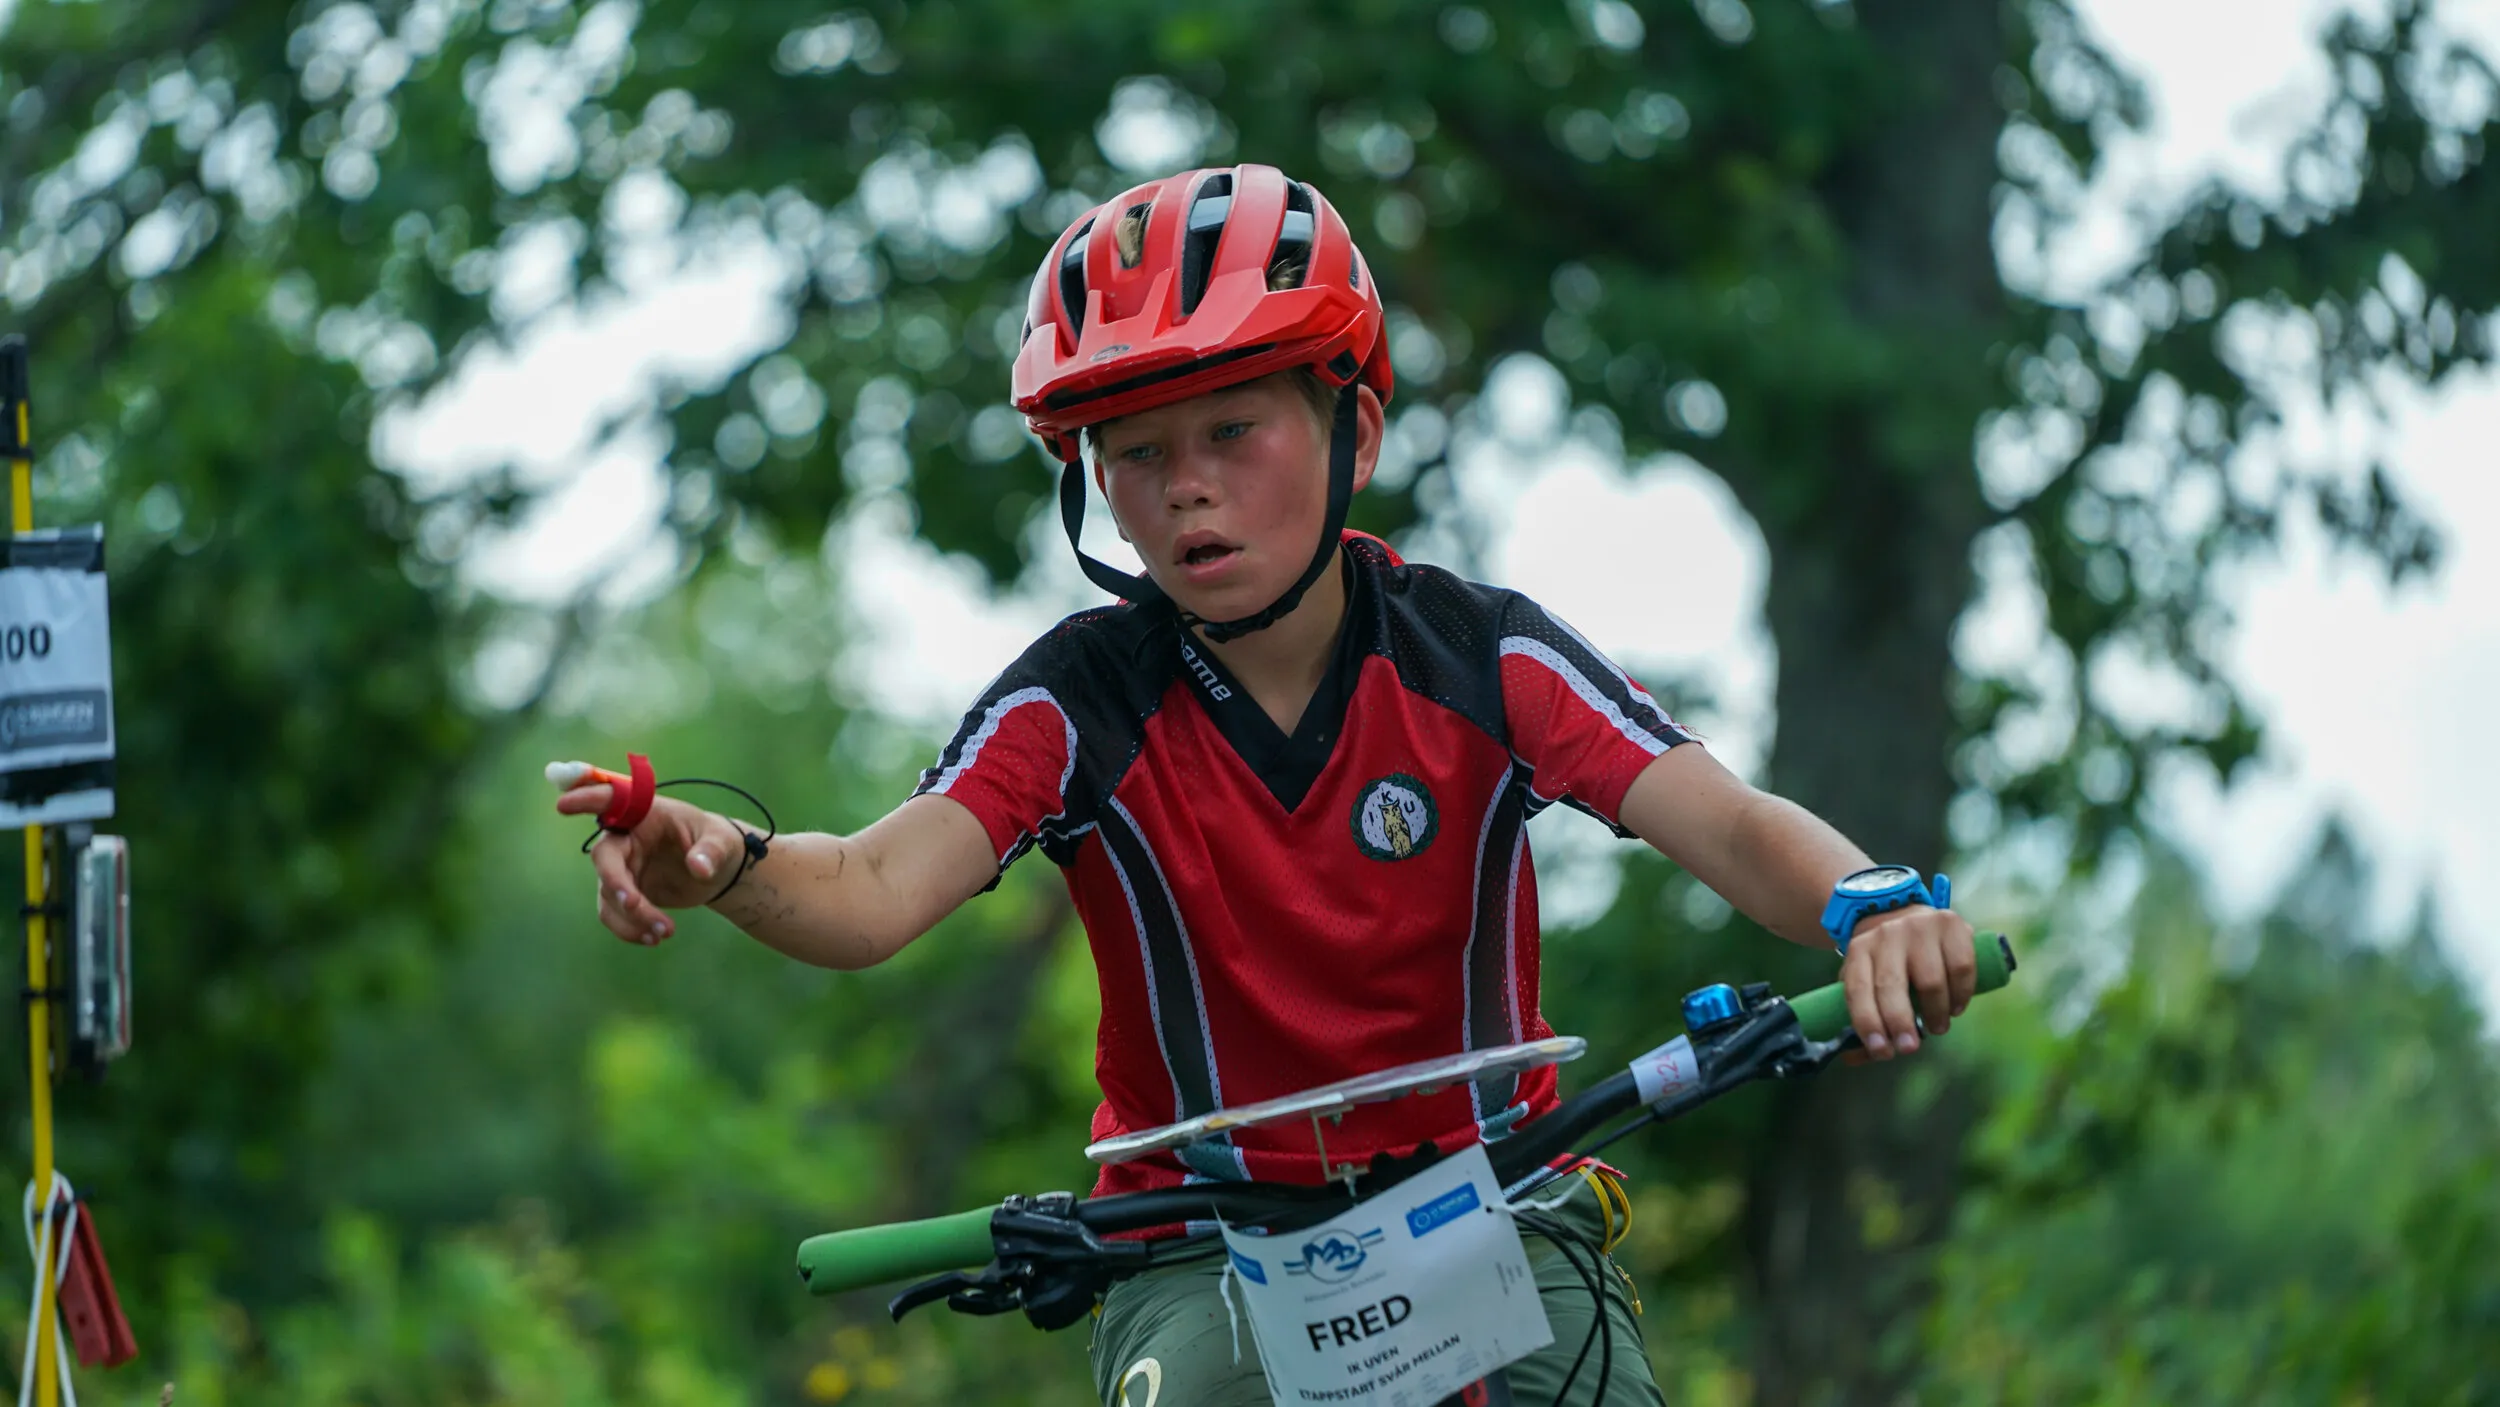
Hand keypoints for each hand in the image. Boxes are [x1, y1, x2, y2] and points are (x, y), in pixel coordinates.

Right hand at [554, 784, 750, 945]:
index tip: (564, 805)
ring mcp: (621, 867)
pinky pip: (614, 913)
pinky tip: (654, 939)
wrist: (717, 871)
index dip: (586, 800)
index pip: (611, 800)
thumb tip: (699, 868)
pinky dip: (630, 929)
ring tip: (666, 932)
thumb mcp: (722, 842)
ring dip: (631, 917)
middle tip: (636, 905)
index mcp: (646, 814)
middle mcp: (626, 838)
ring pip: (608, 894)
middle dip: (617, 884)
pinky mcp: (624, 892)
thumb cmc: (717, 843)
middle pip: (604, 859)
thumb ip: (711, 852)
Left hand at [1840, 905, 1977, 1060]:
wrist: (1909, 915)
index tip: (1882, 1052)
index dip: (1868, 1023)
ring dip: (1935, 1013)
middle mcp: (1886, 934)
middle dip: (1900, 1023)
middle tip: (1910, 1048)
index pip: (1858, 989)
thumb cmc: (1887, 961)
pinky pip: (1962, 967)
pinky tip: (1955, 1007)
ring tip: (1937, 1026)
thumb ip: (1863, 1018)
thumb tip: (1853, 1058)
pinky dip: (1961, 994)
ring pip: (1931, 980)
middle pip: (1891, 986)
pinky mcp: (1951, 923)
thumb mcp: (1867, 980)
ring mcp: (1919, 926)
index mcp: (1859, 950)